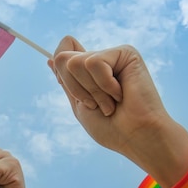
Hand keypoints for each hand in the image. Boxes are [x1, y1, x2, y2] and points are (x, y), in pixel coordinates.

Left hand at [49, 36, 187, 186]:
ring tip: (111, 102)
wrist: (137, 136)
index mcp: (89, 72)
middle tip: (99, 105)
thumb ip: (67, 81)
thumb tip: (50, 59)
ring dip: (92, 91)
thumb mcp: (80, 105)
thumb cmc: (112, 128)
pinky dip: (104, 86)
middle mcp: (101, 59)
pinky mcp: (126, 53)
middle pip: (62, 58)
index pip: (62, 51)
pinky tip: (121, 94)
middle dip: (76, 89)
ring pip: (76, 62)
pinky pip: (95, 62)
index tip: (80, 97)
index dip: (62, 75)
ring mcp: (113, 55)